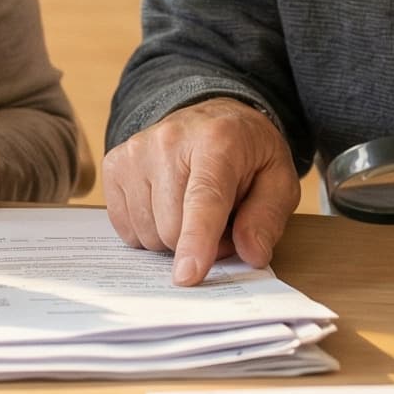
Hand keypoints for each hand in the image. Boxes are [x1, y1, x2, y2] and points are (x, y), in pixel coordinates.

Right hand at [102, 98, 297, 285]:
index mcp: (218, 141)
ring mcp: (136, 151)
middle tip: (218, 222)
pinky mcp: (115, 164)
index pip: (204, 199)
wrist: (212, 118)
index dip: (196, 241)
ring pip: (148, 233)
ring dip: (172, 237)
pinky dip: (149, 230)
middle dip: (198, 243)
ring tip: (191, 210)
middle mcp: (169, 141)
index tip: (187, 276)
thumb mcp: (278, 181)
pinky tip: (165, 205)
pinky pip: (126, 228)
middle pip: (172, 228)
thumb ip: (267, 219)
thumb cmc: (246, 154)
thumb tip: (251, 254)